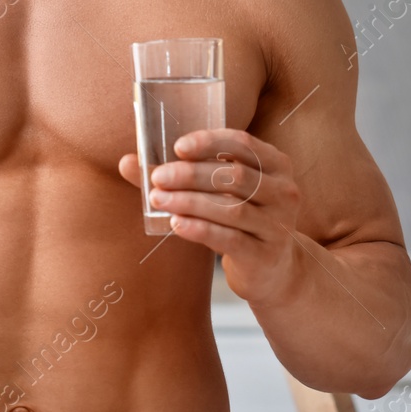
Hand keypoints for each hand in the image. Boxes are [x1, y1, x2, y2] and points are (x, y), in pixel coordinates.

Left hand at [119, 128, 304, 306]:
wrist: (271, 269)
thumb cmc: (239, 218)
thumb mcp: (219, 191)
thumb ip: (179, 174)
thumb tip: (126, 162)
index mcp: (276, 164)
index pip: (243, 143)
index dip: (209, 142)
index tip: (177, 147)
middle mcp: (284, 192)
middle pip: (234, 176)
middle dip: (190, 174)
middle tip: (157, 177)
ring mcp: (278, 225)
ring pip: (230, 208)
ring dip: (189, 201)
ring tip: (158, 199)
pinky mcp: (265, 255)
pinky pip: (229, 239)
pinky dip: (200, 229)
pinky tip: (176, 224)